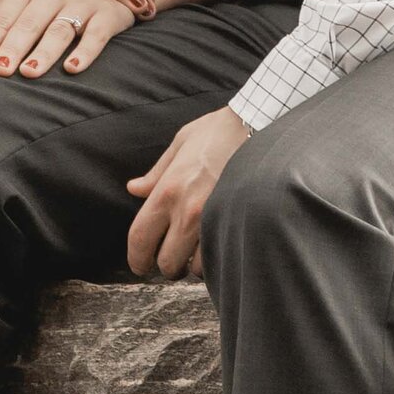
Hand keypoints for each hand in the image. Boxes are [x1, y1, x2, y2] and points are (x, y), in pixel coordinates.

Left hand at [0, 0, 136, 77]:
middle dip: (13, 47)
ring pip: (60, 30)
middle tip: (0, 71)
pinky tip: (72, 69)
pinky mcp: (109, 14)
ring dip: (44, 52)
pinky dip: (85, 52)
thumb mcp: (34, 7)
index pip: (5, 17)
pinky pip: (96, 35)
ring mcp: (82, 1)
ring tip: (30, 72)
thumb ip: (9, 28)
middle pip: (30, 23)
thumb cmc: (61, 4)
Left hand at [126, 107, 250, 278]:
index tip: (140, 265)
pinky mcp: (236, 224)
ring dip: (194, 264)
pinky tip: (217, 246)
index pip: (139, 239)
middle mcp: (187, 211)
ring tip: (198, 253)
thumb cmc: (219, 132)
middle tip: (173, 259)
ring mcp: (213, 220)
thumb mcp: (181, 144)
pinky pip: (221, 258)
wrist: (259, 126)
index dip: (136, 259)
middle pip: (166, 262)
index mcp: (167, 191)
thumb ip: (156, 174)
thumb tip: (134, 189)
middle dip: (167, 266)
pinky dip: (216, 259)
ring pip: (195, 267)